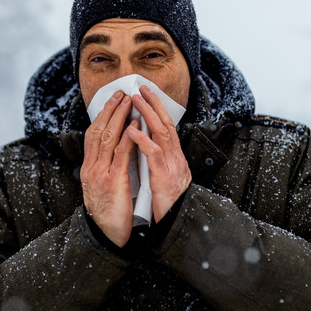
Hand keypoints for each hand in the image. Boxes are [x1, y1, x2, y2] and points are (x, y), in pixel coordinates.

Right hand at [80, 91, 136, 246]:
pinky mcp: (113, 181)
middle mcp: (91, 168)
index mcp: (88, 169)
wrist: (105, 236)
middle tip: (121, 93)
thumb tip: (113, 153)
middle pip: (98, 131)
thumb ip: (105, 170)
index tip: (112, 101)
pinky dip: (128, 137)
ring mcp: (100, 174)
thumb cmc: (108, 213)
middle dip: (110, 110)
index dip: (102, 116)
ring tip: (129, 102)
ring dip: (119, 117)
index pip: (92, 135)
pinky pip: (121, 154)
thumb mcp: (101, 188)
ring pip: (108, 138)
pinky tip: (135, 125)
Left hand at [127, 86, 191, 221]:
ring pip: (162, 133)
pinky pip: (154, 155)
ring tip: (135, 101)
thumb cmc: (169, 203)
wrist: (178, 222)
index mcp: (174, 158)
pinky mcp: (164, 177)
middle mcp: (176, 158)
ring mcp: (171, 166)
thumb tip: (149, 148)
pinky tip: (132, 131)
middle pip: (166, 124)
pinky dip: (143, 141)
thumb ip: (159, 162)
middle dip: (154, 104)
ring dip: (148, 115)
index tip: (147, 95)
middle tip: (141, 88)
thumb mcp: (165, 177)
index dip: (157, 109)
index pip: (166, 127)